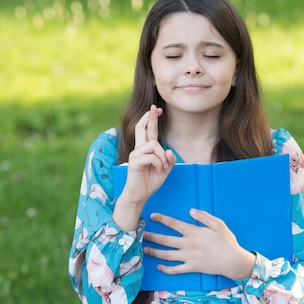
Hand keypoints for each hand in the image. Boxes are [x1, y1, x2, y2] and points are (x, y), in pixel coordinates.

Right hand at [113, 105, 176, 230]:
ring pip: (154, 145)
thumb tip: (169, 151)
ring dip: (162, 157)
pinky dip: (158, 163)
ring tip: (162, 168)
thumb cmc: (150, 182)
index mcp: (146, 149)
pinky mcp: (134, 162)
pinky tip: (158, 170)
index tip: (156, 109)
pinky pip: (152, 157)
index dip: (152, 119)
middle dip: (150, 118)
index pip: (148, 130)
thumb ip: (169, 160)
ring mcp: (135, 155)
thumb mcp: (164, 170)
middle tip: (155, 108)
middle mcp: (139, 149)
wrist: (139, 195)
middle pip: (142, 128)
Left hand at [143, 209, 255, 279]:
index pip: (173, 224)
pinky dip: (166, 269)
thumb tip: (191, 211)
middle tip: (141, 235)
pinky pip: (176, 270)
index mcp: (193, 232)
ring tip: (144, 250)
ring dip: (154, 252)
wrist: (232, 260)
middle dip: (152, 237)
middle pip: (165, 240)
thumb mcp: (218, 224)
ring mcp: (188, 257)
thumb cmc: (227, 241)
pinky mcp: (191, 267)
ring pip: (167, 255)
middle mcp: (188, 244)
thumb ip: (204, 216)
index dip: (162, 219)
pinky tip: (159, 267)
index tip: (152, 216)